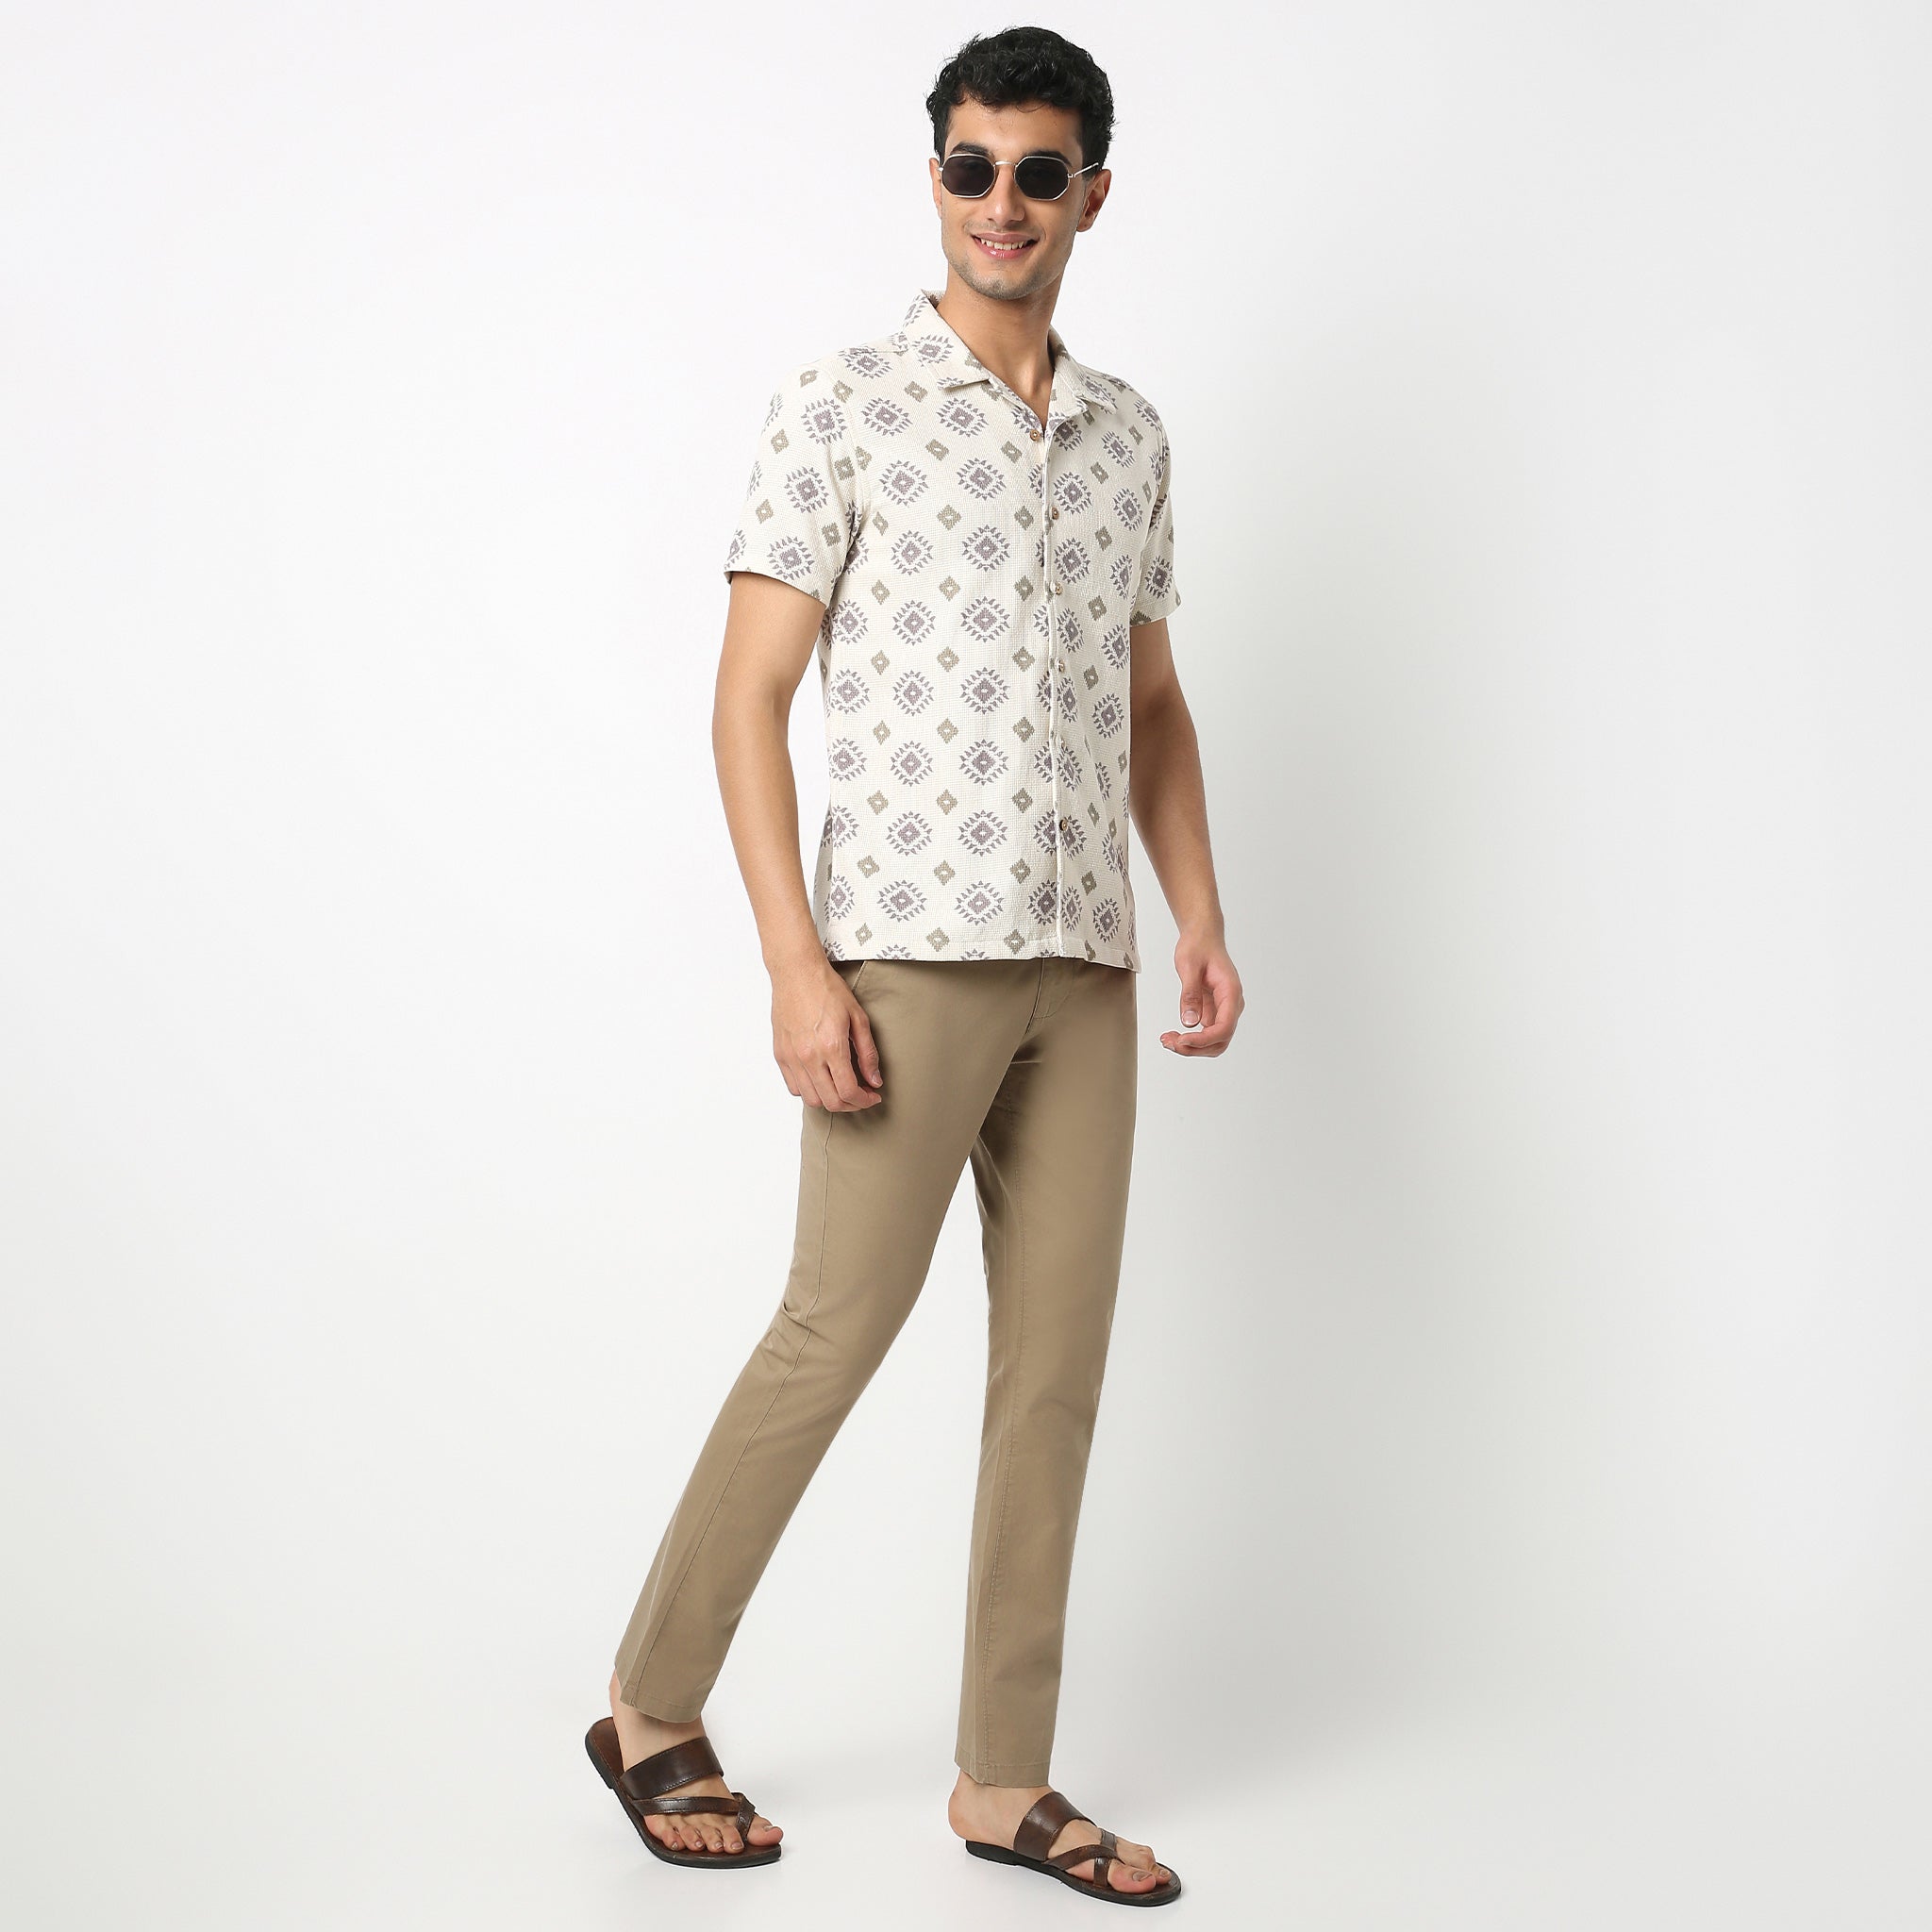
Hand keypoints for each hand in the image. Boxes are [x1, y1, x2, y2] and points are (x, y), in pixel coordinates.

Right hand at [772, 958, 884, 1108]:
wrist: (797, 972)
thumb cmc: (827, 989)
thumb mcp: (858, 1018)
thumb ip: (868, 1053)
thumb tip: (874, 1080)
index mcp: (832, 1046)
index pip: (849, 1091)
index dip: (864, 1101)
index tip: (873, 1097)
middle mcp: (809, 1056)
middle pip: (831, 1102)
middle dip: (851, 1105)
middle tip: (861, 1096)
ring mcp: (791, 1057)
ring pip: (811, 1099)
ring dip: (830, 1100)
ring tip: (841, 1088)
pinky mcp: (780, 1054)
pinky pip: (794, 1087)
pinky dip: (810, 1090)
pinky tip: (821, 1078)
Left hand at [1161, 936, 1242, 1055]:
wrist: (1203, 936)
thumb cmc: (1198, 946)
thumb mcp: (1188, 966)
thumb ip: (1190, 994)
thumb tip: (1189, 1022)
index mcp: (1231, 992)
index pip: (1224, 1027)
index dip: (1204, 1039)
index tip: (1181, 1039)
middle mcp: (1232, 1004)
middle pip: (1220, 1040)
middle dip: (1196, 1048)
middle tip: (1169, 1043)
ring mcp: (1223, 1009)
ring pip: (1213, 1041)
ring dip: (1192, 1047)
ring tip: (1167, 1041)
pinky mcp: (1213, 1011)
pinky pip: (1205, 1032)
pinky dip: (1190, 1039)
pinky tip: (1172, 1035)